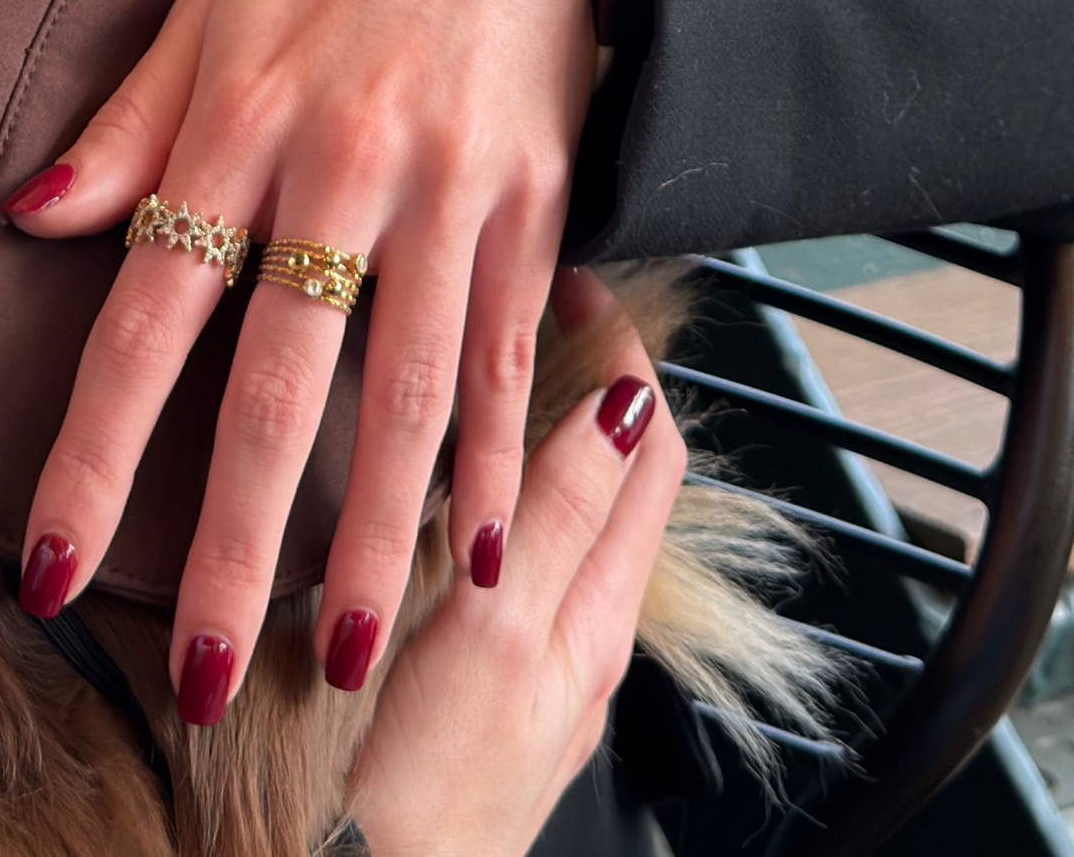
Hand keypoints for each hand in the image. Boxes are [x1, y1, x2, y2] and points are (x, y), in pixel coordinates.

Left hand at [4, 0, 605, 717]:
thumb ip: (126, 122)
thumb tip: (27, 222)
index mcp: (238, 117)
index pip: (146, 315)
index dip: (94, 452)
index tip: (50, 570)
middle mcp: (340, 164)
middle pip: (277, 386)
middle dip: (237, 547)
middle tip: (211, 679)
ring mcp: (449, 187)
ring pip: (405, 391)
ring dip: (376, 534)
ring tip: (352, 652)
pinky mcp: (535, 196)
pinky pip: (508, 350)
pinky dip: (492, 458)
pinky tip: (474, 548)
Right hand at [346, 269, 686, 856]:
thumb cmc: (425, 793)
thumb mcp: (496, 633)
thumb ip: (558, 518)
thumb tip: (624, 404)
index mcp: (596, 607)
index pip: (648, 447)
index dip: (621, 351)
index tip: (571, 280)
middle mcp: (581, 633)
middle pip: (616, 477)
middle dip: (589, 380)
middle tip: (528, 303)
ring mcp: (539, 666)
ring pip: (564, 519)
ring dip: (542, 438)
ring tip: (484, 373)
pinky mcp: (488, 694)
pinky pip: (521, 569)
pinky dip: (504, 501)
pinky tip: (448, 492)